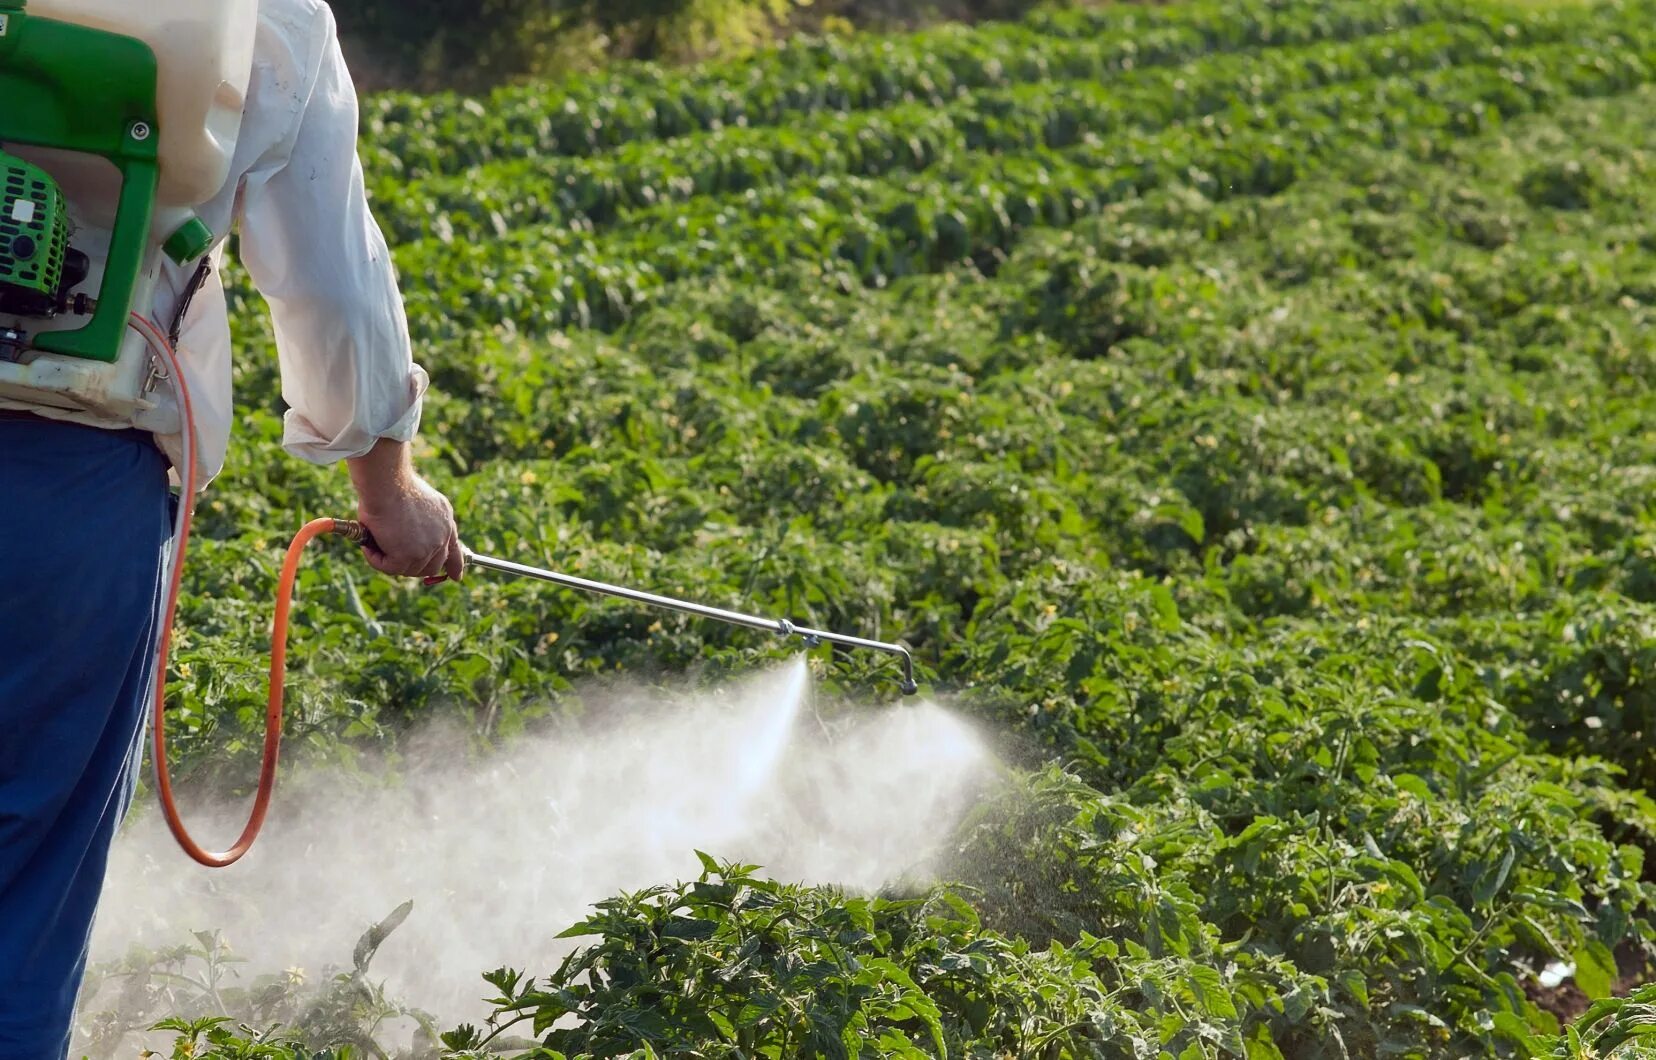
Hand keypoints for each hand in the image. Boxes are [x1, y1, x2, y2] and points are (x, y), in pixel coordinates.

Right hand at [347, 439, 464, 581]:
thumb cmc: (393, 484)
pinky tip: (367, 546)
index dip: (454, 565)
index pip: (454, 549)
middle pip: (431, 566)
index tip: (456, 576)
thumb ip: (419, 520)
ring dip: (388, 560)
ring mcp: (427, 548)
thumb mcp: (416, 501)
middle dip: (412, 567)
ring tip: (373, 542)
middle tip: (390, 558)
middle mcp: (442, 536)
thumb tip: (404, 537)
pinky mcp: (408, 555)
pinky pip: (389, 568)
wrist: (387, 482)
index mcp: (445, 520)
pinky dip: (375, 559)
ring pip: (407, 569)